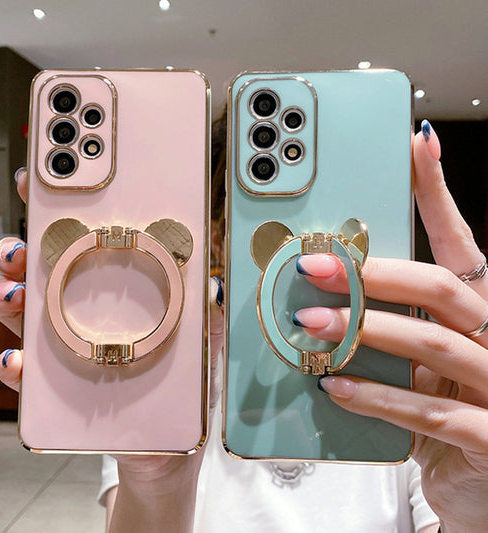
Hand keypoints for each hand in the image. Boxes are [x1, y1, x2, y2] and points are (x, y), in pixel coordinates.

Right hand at [0, 168, 224, 532]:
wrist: (167, 451)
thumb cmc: (186, 392)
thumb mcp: (204, 345)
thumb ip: (206, 313)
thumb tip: (215, 282)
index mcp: (124, 293)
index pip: (91, 242)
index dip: (69, 209)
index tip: (52, 181)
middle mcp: (89, 312)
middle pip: (48, 268)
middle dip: (26, 246)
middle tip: (22, 238)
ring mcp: (69, 346)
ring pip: (25, 310)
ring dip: (9, 295)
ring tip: (14, 291)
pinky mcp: (59, 387)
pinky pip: (28, 371)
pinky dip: (18, 362)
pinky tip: (20, 358)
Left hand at [294, 122, 487, 531]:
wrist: (478, 485)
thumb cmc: (446, 406)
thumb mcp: (419, 361)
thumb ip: (388, 328)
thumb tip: (318, 297)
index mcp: (481, 312)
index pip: (460, 243)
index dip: (438, 194)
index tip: (415, 146)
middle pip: (441, 287)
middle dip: (375, 273)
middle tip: (313, 266)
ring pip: (433, 343)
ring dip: (365, 330)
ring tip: (309, 324)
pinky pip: (431, 414)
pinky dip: (378, 398)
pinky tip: (333, 388)